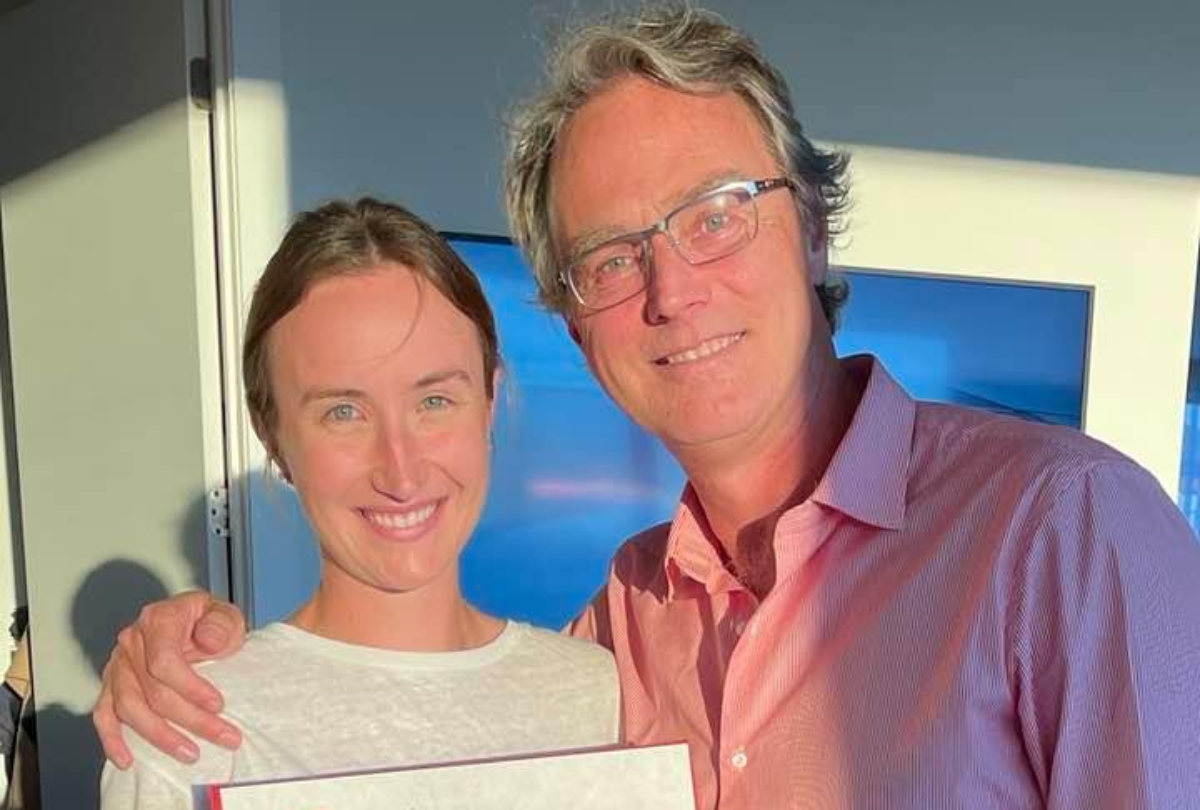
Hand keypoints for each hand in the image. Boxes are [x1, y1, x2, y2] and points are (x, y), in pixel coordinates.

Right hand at [92, 590, 247, 767]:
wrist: (193, 623)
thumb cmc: (208, 621)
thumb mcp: (225, 615)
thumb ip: (221, 625)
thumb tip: (209, 641)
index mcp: (158, 621)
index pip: (164, 661)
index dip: (190, 687)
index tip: (218, 705)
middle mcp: (131, 642)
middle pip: (152, 691)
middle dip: (191, 719)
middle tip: (223, 736)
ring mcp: (118, 666)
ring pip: (129, 709)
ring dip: (160, 736)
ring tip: (190, 753)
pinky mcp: (111, 685)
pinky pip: (103, 715)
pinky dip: (112, 739)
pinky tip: (126, 760)